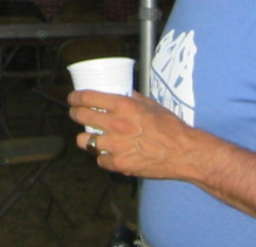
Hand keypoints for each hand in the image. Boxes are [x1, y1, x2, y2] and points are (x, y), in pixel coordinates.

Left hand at [68, 89, 199, 181]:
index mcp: (123, 106)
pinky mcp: (119, 164)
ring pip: (84, 141)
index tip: (72, 99)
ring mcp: (116, 146)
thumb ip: (132, 97)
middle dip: (75, 113)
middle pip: (81, 116)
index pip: (88, 97)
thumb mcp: (151, 104)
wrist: (183, 152)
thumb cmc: (170, 127)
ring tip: (90, 137)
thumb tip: (120, 91)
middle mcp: (116, 124)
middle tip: (76, 114)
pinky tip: (108, 153)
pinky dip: (102, 157)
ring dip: (86, 138)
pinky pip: (99, 160)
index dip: (75, 97)